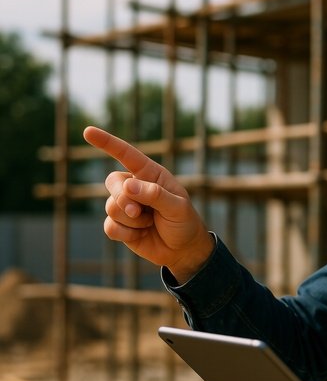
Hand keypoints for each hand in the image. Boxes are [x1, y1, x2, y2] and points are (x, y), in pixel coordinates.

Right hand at [83, 126, 213, 282]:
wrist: (182, 249)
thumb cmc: (184, 222)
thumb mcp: (177, 207)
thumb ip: (155, 195)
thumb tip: (127, 185)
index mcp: (151, 174)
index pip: (126, 155)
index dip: (107, 142)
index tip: (88, 131)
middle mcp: (134, 186)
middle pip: (112, 182)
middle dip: (123, 199)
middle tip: (139, 212)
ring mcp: (125, 205)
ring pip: (111, 207)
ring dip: (132, 220)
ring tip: (150, 223)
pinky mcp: (119, 224)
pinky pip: (109, 226)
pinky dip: (126, 234)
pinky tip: (141, 235)